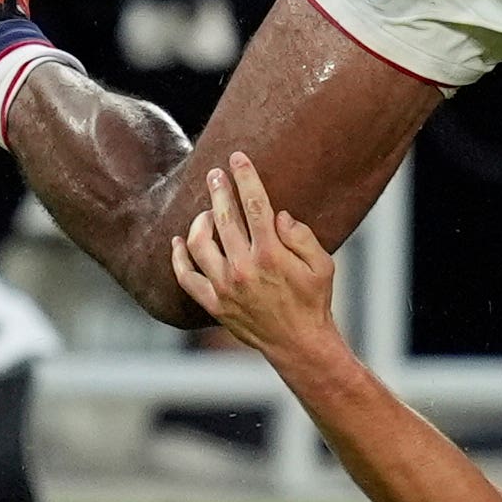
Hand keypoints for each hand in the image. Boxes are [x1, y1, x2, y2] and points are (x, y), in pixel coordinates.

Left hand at [169, 152, 338, 357]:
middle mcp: (244, 268)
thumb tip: (280, 216)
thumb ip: (303, 237)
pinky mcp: (213, 302)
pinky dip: (178, 256)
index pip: (255, 205)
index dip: (246, 178)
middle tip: (214, 174)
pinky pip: (186, 276)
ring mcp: (224, 286)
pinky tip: (178, 241)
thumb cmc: (313, 300)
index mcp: (272, 254)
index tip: (238, 158)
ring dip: (199, 221)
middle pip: (224, 218)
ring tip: (206, 211)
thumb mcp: (323, 265)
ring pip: (199, 243)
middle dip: (218, 190)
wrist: (298, 342)